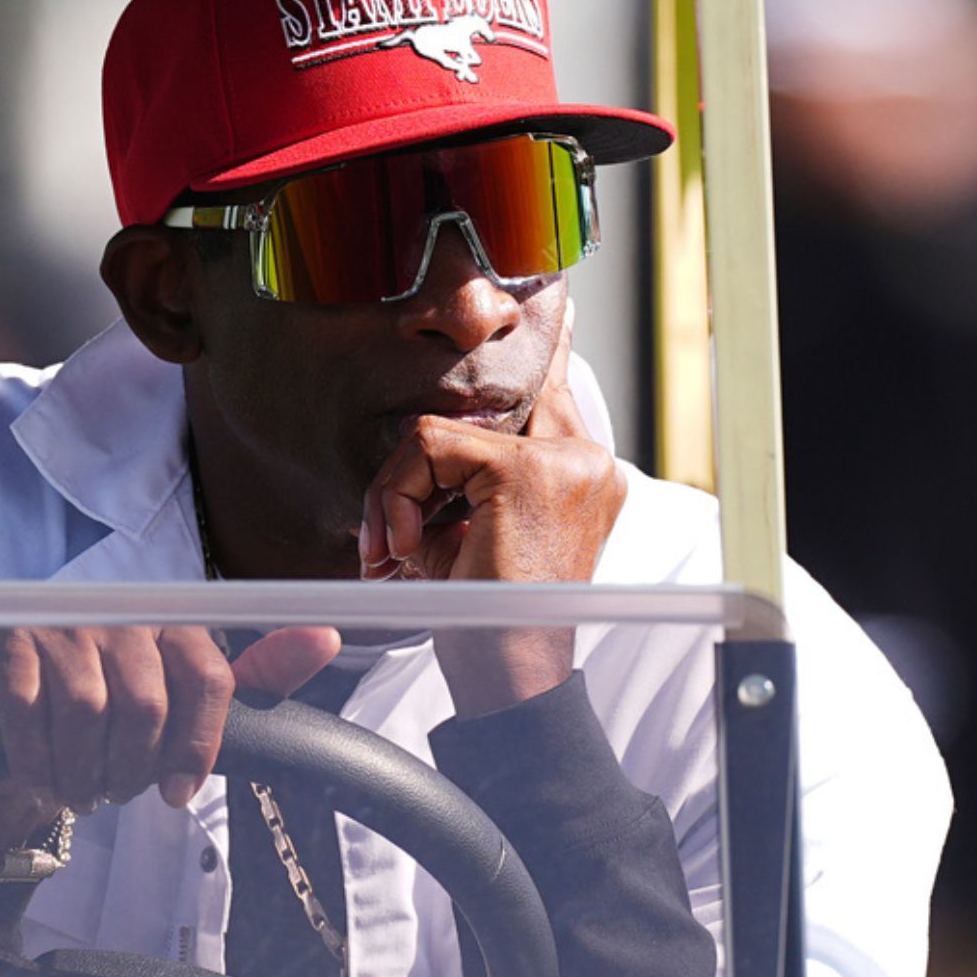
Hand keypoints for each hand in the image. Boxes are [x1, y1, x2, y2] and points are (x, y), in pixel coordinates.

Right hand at [0, 624, 340, 847]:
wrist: (18, 706)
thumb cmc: (117, 705)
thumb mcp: (191, 694)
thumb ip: (259, 674)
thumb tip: (326, 637)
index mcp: (173, 622)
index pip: (209, 679)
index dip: (197, 747)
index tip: (179, 793)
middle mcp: (120, 611)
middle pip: (148, 707)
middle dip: (133, 771)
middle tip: (116, 792)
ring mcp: (62, 624)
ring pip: (90, 715)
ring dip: (85, 775)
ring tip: (82, 791)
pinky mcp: (7, 645)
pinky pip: (31, 716)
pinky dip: (38, 764)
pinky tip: (43, 780)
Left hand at [357, 301, 624, 714]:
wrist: (513, 676)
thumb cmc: (490, 621)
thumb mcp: (476, 539)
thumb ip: (468, 482)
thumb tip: (425, 443)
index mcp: (585, 474)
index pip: (556, 391)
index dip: (550, 347)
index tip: (561, 300)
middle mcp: (585, 461)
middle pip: (477, 411)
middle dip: (412, 469)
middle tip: (391, 538)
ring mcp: (561, 462)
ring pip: (437, 435)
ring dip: (394, 497)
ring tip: (397, 557)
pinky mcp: (523, 470)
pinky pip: (427, 449)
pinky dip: (396, 498)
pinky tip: (406, 550)